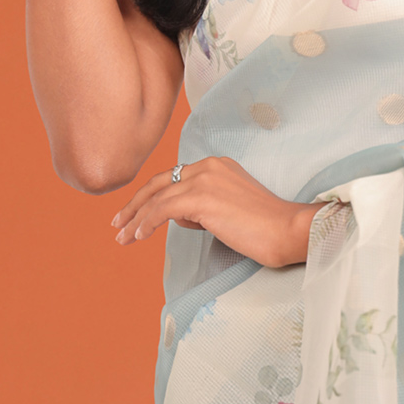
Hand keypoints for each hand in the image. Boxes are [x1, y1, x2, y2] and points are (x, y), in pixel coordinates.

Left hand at [110, 157, 330, 269]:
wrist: (286, 230)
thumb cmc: (265, 227)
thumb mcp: (230, 208)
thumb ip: (205, 205)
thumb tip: (180, 217)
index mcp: (217, 165)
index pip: (174, 177)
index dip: (151, 195)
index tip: (135, 213)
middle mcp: (208, 166)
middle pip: (159, 183)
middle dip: (135, 204)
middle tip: (117, 223)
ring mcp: (204, 180)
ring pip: (157, 199)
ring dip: (135, 220)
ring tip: (122, 238)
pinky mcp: (201, 199)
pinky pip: (162, 211)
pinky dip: (145, 224)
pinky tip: (138, 237)